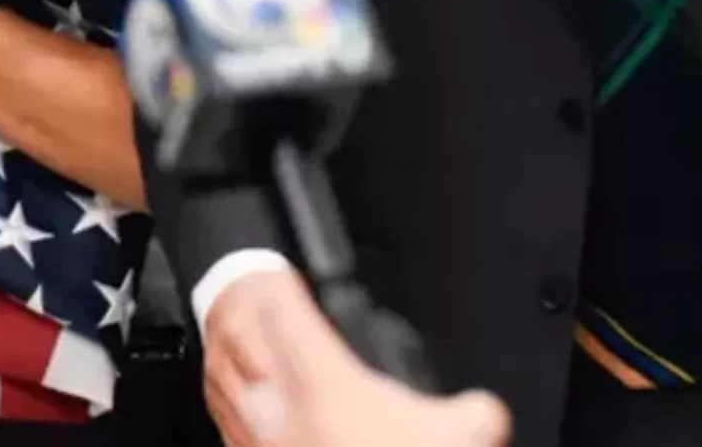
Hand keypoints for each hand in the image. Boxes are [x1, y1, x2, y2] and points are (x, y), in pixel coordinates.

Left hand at [205, 270, 508, 446]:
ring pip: (219, 376)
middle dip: (239, 303)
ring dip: (221, 346)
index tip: (282, 271)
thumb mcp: (462, 435)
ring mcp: (257, 442)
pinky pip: (221, 422)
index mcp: (325, 388)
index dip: (280, 284)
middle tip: (248, 288)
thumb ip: (474, 414)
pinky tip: (230, 394)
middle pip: (238, 335)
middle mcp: (279, 411)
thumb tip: (482, 409)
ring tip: (228, 326)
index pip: (283, 312)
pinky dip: (221, 396)